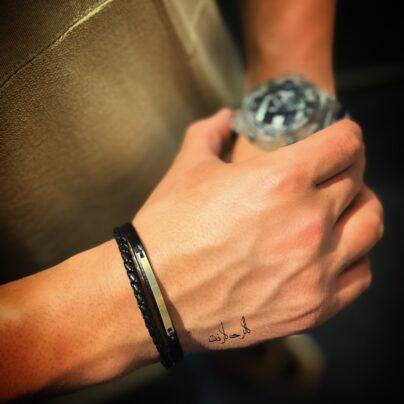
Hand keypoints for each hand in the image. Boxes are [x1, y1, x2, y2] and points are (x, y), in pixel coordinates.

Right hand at [133, 109, 382, 351]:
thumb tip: (226, 117)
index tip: (338, 137)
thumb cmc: (168, 228)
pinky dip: (354, 255)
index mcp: (282, 179)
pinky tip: (335, 250)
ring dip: (360, 208)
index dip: (344, 133)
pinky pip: (360, 273)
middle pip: (357, 180)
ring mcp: (316, 269)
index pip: (345, 142)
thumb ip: (211, 132)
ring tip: (341, 208)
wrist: (153, 295)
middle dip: (347, 167)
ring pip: (369, 224)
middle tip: (331, 170)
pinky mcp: (313, 307)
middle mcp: (309, 221)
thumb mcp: (187, 168)